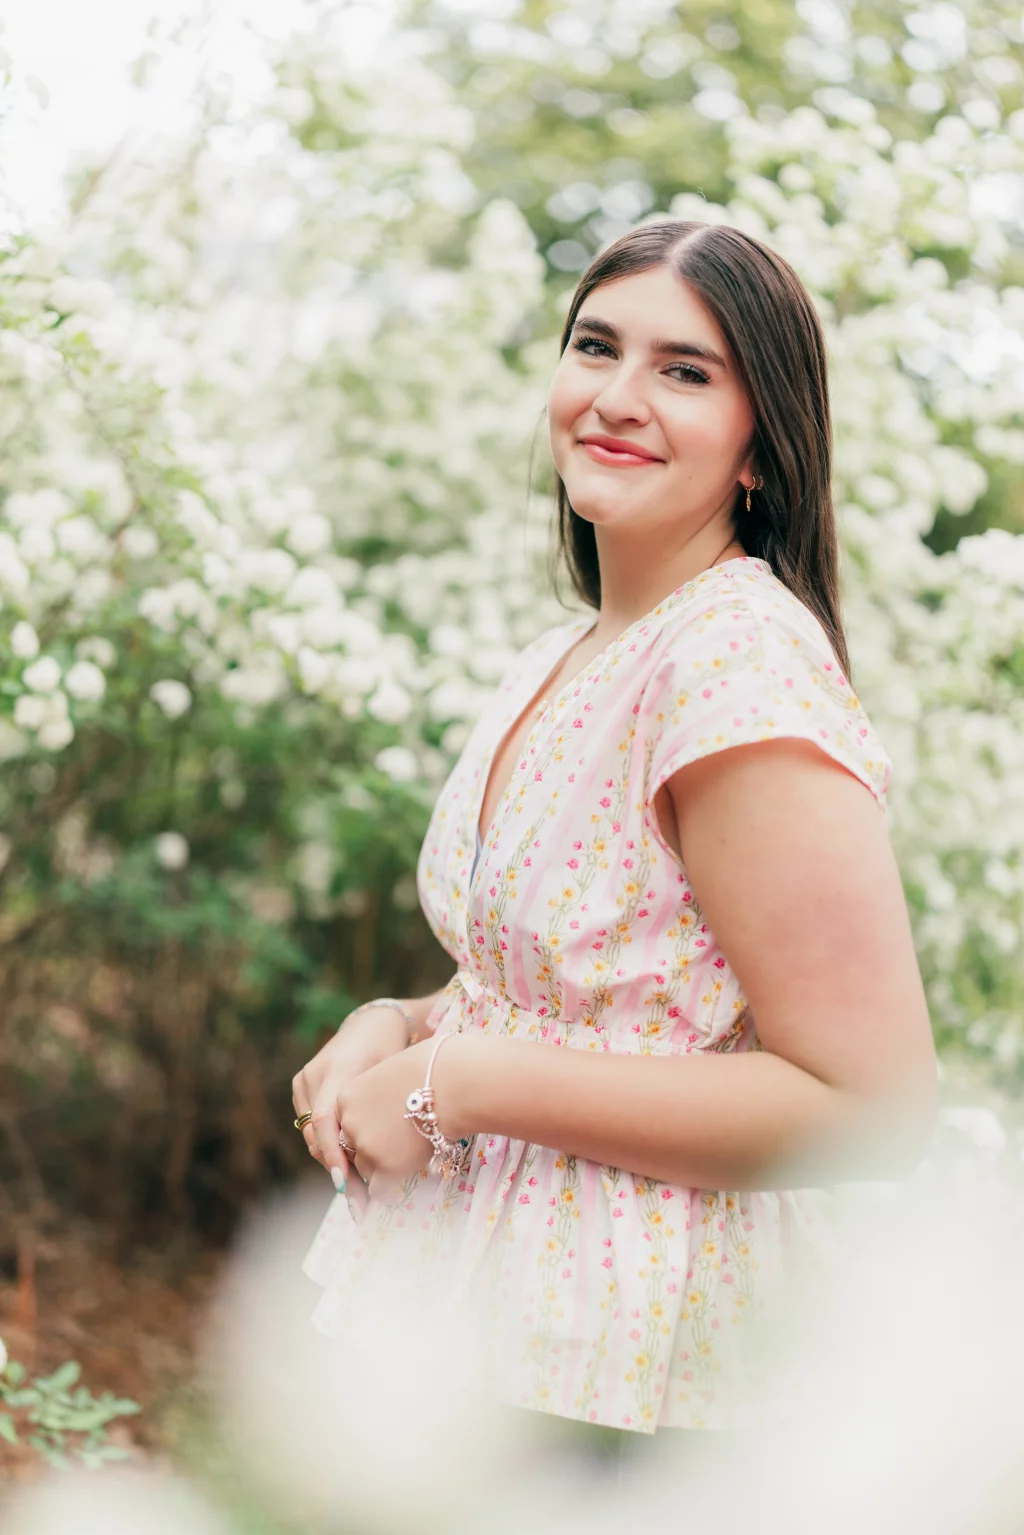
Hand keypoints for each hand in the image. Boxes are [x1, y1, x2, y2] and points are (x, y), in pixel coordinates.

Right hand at [291, 1005, 409, 1192]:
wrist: (372, 1024)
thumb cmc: (392, 1050)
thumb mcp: (393, 1074)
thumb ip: (384, 1109)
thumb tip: (387, 1160)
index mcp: (339, 1066)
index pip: (326, 1119)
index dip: (334, 1154)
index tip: (346, 1184)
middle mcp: (314, 1074)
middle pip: (317, 1133)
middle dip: (336, 1168)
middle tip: (358, 1201)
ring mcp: (303, 1081)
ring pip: (313, 1134)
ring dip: (332, 1161)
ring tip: (356, 1192)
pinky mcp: (301, 1087)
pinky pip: (312, 1125)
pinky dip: (328, 1146)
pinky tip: (348, 1167)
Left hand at [335, 1034, 471, 1204]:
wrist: (453, 1085)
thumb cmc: (432, 1069)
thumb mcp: (389, 1071)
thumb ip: (376, 1092)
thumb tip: (385, 1105)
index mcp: (347, 1096)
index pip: (345, 1124)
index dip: (364, 1129)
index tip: (380, 1133)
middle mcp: (349, 1122)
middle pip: (352, 1148)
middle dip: (372, 1148)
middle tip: (396, 1144)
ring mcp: (366, 1145)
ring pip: (365, 1169)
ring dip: (382, 1167)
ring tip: (407, 1155)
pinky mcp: (386, 1167)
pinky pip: (379, 1189)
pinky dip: (389, 1188)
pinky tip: (401, 1181)